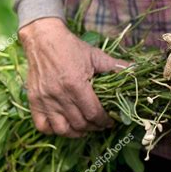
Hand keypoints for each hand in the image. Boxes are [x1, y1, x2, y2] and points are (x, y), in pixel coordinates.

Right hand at [19, 17, 129, 137]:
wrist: (43, 38)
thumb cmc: (71, 47)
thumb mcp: (96, 56)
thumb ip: (116, 66)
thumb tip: (137, 69)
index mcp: (76, 84)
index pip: (94, 113)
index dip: (104, 121)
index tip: (110, 121)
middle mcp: (59, 95)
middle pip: (80, 123)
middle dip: (94, 127)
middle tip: (100, 124)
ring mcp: (44, 99)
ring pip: (62, 129)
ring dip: (76, 132)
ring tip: (85, 128)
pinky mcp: (33, 101)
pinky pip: (42, 125)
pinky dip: (54, 130)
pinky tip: (64, 126)